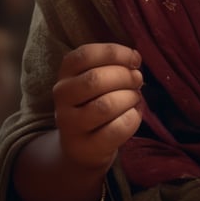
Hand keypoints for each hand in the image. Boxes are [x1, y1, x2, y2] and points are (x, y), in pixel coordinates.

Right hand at [53, 43, 142, 173]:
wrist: (81, 147)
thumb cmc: (94, 103)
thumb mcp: (95, 80)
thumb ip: (112, 65)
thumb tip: (134, 58)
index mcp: (65, 72)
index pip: (86, 55)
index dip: (115, 53)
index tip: (135, 59)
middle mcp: (62, 95)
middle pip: (96, 79)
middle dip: (125, 77)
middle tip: (138, 80)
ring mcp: (69, 122)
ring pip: (106, 105)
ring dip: (129, 98)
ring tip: (135, 98)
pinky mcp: (84, 146)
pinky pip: (115, 129)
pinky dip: (132, 119)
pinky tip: (133, 115)